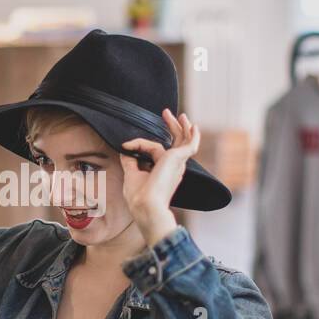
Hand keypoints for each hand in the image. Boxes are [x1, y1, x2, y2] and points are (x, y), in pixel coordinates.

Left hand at [121, 109, 198, 244]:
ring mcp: (177, 163)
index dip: (139, 144)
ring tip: (180, 115)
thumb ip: (130, 161)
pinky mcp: (177, 159)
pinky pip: (189, 144)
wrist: (145, 205)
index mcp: (164, 171)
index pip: (155, 149)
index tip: (126, 145)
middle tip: (166, 113)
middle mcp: (173, 167)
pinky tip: (193, 126)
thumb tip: (125, 149)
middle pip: (175, 142)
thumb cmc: (139, 197)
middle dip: (172, 127)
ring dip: (182, 127)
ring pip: (183, 140)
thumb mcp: (131, 174)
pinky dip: (193, 136)